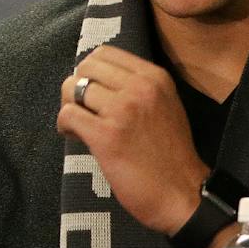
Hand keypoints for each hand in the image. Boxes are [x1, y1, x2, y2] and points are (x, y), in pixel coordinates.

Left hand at [57, 45, 208, 237]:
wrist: (184, 194)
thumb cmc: (170, 155)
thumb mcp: (164, 106)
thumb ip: (136, 88)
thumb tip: (95, 79)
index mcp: (155, 77)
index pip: (105, 52)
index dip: (92, 72)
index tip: (95, 94)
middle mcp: (140, 87)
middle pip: (85, 67)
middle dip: (77, 87)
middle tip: (83, 110)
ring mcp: (123, 110)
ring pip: (72, 88)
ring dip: (70, 107)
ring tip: (80, 126)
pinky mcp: (106, 135)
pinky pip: (67, 114)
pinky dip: (65, 125)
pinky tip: (76, 137)